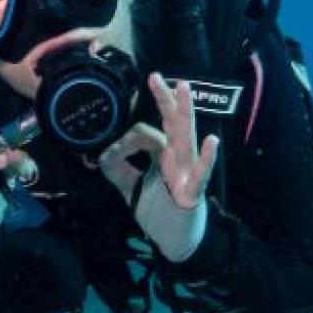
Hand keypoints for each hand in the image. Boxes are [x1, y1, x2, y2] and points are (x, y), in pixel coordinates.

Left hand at [99, 73, 217, 208]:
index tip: (111, 152)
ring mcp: (187, 171)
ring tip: (183, 89)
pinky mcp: (193, 191)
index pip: (145, 133)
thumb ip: (116, 168)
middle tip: (154, 76)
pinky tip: (211, 141)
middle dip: (164, 98)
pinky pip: (201, 173)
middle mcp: (177, 156)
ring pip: (186, 137)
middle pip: (171, 121)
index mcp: (164, 152)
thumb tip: (101, 153)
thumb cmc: (158, 206)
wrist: (176, 236)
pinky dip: (207, 157)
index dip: (125, 140)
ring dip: (185, 112)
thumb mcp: (129, 185)